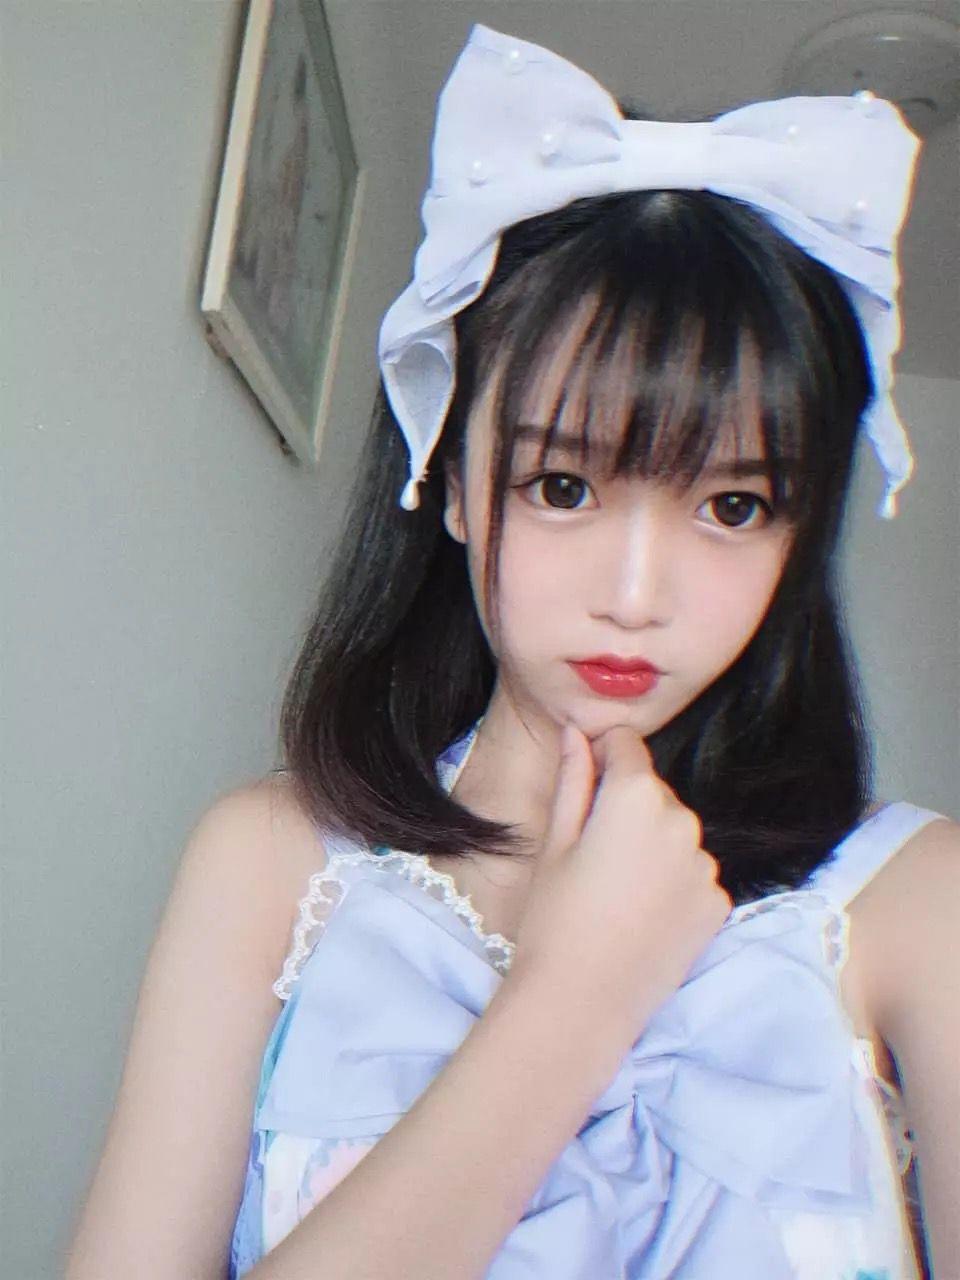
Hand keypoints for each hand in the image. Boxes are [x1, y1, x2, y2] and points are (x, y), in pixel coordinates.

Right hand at [511, 724, 731, 1043]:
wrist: (582, 1004)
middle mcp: (683, 820)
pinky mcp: (719, 903)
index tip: (584, 786)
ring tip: (617, 892)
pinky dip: (672, 883)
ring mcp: (706, 864)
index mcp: (636, 795)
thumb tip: (578, 733)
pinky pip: (693, 873)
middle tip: (592, 855)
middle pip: (653, 792)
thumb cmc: (554, 919)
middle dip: (627, 807)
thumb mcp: (555, 842)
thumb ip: (574, 779)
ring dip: (653, 845)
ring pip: (675, 834)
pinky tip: (642, 916)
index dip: (601, 756)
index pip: (626, 744)